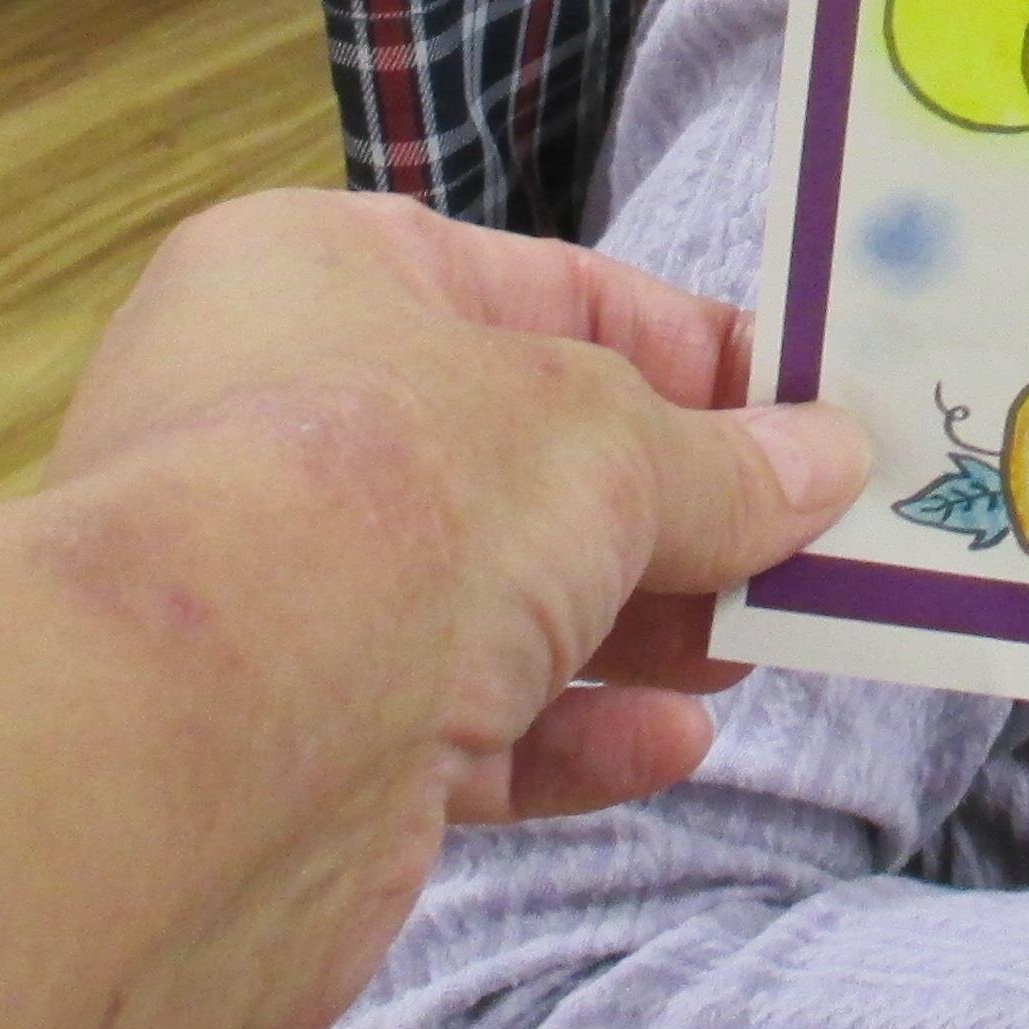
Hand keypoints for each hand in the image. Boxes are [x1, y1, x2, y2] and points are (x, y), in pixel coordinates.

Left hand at [52, 191, 867, 1028]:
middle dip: (675, 504)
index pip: (537, 289)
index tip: (810, 407)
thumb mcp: (603, 443)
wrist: (203, 751)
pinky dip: (571, 735)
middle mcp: (277, 421)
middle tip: (818, 541)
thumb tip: (825, 459)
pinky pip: (460, 729)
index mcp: (313, 278)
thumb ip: (722, 462)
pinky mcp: (300, 749)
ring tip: (769, 638)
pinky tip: (672, 742)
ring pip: (495, 600)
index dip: (685, 348)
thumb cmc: (386, 502)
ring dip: (640, 625)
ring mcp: (284, 594)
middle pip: (520, 455)